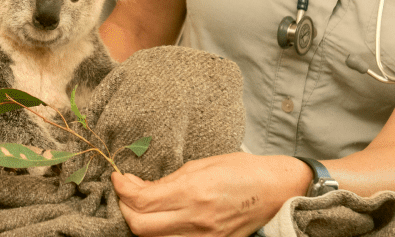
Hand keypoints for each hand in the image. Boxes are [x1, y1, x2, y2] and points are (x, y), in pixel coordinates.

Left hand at [111, 152, 305, 236]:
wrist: (276, 190)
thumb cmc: (242, 170)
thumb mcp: (202, 164)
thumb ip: (169, 180)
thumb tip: (140, 186)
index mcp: (193, 192)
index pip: (141, 200)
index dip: (122, 189)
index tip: (118, 178)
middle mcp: (196, 219)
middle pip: (140, 226)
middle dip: (125, 208)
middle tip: (126, 193)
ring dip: (141, 222)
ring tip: (142, 204)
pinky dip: (161, 232)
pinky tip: (162, 217)